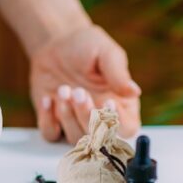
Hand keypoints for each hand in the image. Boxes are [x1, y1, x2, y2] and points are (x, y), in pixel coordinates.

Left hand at [30, 25, 140, 143]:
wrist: (56, 44)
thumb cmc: (88, 46)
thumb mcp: (106, 53)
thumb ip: (118, 73)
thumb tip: (134, 91)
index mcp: (120, 104)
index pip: (127, 128)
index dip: (117, 122)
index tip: (106, 102)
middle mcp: (99, 117)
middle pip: (98, 137)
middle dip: (86, 116)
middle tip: (78, 91)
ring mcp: (75, 120)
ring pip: (74, 138)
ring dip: (67, 117)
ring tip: (63, 89)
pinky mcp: (54, 119)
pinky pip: (51, 133)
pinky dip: (47, 120)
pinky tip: (47, 98)